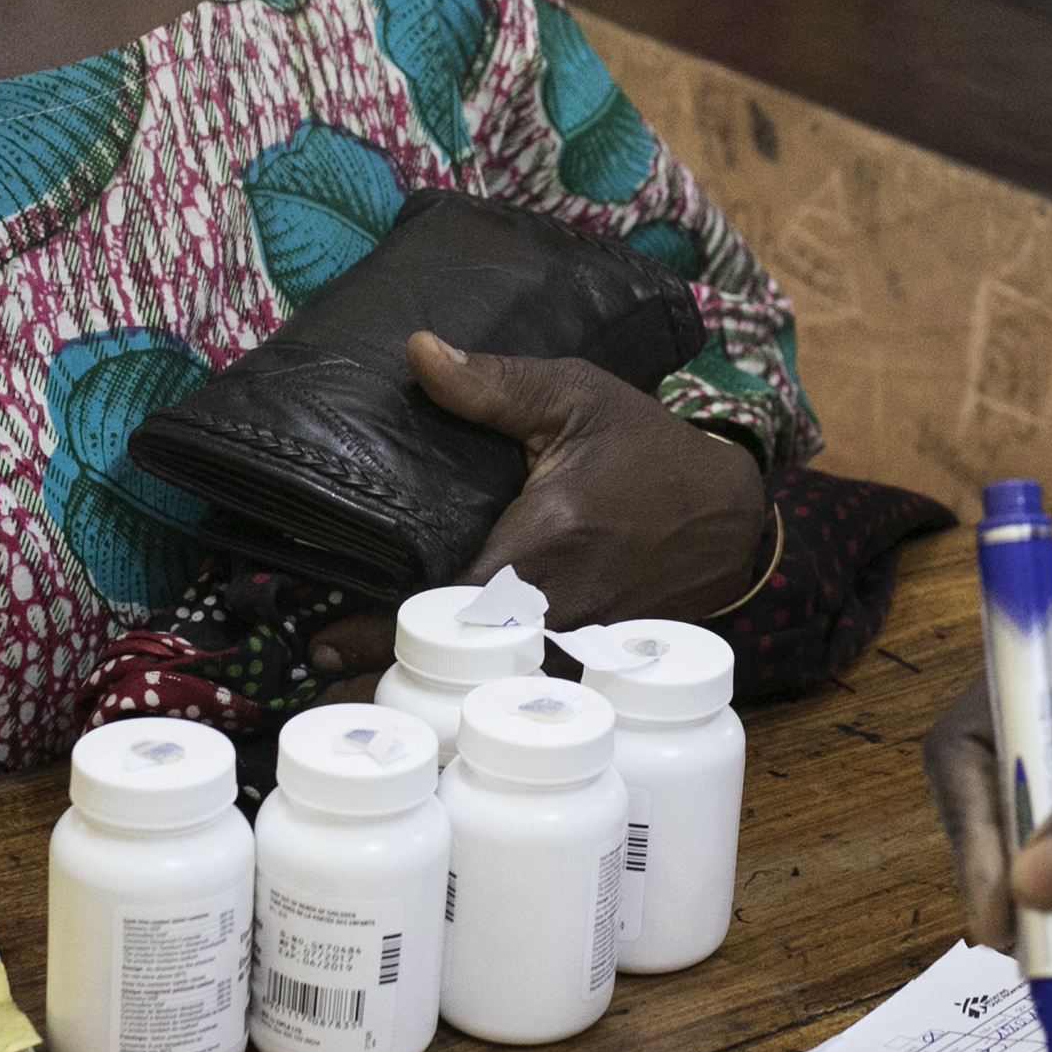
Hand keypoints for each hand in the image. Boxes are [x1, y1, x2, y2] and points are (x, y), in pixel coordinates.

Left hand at [305, 333, 767, 676]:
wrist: (728, 516)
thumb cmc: (647, 449)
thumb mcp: (577, 398)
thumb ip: (495, 383)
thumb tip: (418, 352)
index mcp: (547, 541)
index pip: (450, 606)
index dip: (383, 633)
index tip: (324, 644)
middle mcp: (562, 604)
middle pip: (457, 669)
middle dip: (388, 682)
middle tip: (322, 679)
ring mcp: (579, 642)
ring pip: (487, 692)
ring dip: (428, 699)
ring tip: (355, 695)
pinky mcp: (589, 660)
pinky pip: (519, 688)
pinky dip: (475, 696)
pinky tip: (431, 695)